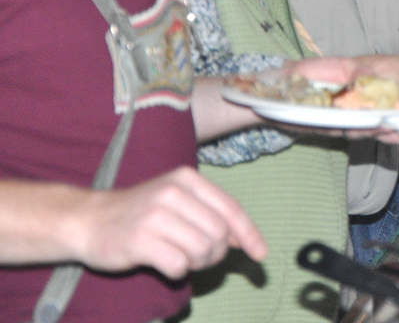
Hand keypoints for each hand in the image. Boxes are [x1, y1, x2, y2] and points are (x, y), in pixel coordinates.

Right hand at [70, 166, 265, 279]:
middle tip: (200, 257)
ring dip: (198, 263)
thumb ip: (211, 213)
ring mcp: (155, 216)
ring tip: (182, 258)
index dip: (250, 234)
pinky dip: (177, 271)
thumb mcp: (178, 200)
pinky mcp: (139, 241)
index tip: (261, 254)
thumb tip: (244, 238)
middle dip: (216, 253)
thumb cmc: (140, 213)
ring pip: (202, 250)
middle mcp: (173, 193)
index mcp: (187, 179)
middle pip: (219, 234)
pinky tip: (165, 264)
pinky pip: (178, 265)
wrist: (87, 220)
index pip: (231, 209)